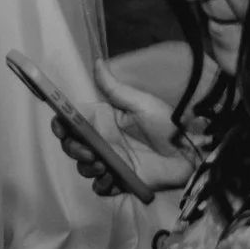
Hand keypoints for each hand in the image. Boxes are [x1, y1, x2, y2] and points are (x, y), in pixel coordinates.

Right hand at [52, 58, 195, 196]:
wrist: (188, 154)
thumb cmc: (166, 124)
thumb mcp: (140, 103)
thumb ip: (114, 88)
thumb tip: (97, 61)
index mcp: (103, 120)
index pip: (72, 121)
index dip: (61, 124)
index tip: (61, 127)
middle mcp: (103, 141)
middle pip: (72, 146)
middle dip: (73, 148)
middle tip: (89, 152)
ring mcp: (110, 162)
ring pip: (83, 167)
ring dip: (87, 167)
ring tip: (104, 165)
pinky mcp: (120, 182)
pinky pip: (99, 187)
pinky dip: (101, 184)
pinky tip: (111, 178)